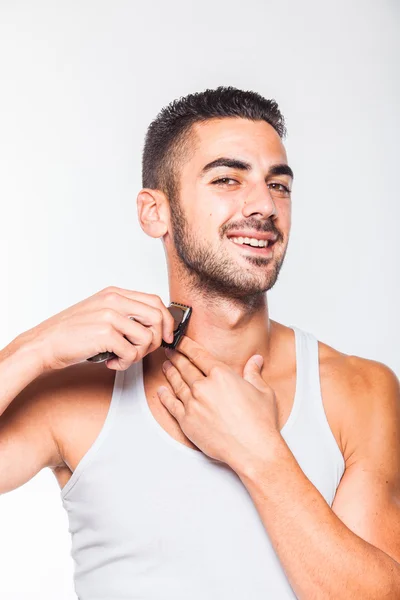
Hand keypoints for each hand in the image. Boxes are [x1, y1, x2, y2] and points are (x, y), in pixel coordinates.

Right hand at [19, 287, 175, 371]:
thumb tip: (152, 327)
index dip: (166, 320)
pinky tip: (111, 362)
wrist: (43, 344)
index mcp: (114, 293)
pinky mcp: (105, 333)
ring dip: (138, 355)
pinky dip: (125, 363)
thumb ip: (123, 314)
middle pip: (158, 317)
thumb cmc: (70, 333)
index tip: (166, 336)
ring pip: (148, 337)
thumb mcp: (99, 314)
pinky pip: (132, 353)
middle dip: (157, 340)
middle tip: (141, 352)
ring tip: (120, 358)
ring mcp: (110, 315)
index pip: (154, 301)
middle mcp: (114, 301)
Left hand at [157, 335, 281, 472]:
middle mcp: (203, 387)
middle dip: (175, 357)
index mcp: (221, 375)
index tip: (180, 340)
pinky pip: (171, 405)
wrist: (253, 449)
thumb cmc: (260, 421)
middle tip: (168, 350)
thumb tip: (256, 360)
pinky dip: (165, 396)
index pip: (199, 355)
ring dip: (170, 373)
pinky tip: (162, 391)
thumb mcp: (262, 391)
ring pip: (177, 384)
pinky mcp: (187, 421)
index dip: (187, 345)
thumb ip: (254, 372)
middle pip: (184, 367)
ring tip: (166, 366)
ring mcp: (193, 404)